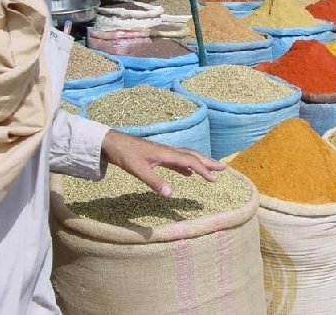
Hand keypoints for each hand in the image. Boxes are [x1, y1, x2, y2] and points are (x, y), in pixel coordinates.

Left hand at [101, 130, 225, 196]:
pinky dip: (187, 166)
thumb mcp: (138, 170)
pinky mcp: (157, 155)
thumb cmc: (124, 155)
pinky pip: (177, 160)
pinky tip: (188, 173)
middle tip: (224, 168)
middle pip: (193, 155)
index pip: (190, 161)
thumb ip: (155, 182)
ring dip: (200, 162)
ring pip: (187, 156)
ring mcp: (163, 152)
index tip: (214, 179)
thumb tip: (171, 194)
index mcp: (166, 153)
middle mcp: (168, 151)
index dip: (203, 169)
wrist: (111, 142)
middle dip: (208, 162)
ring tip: (211, 169)